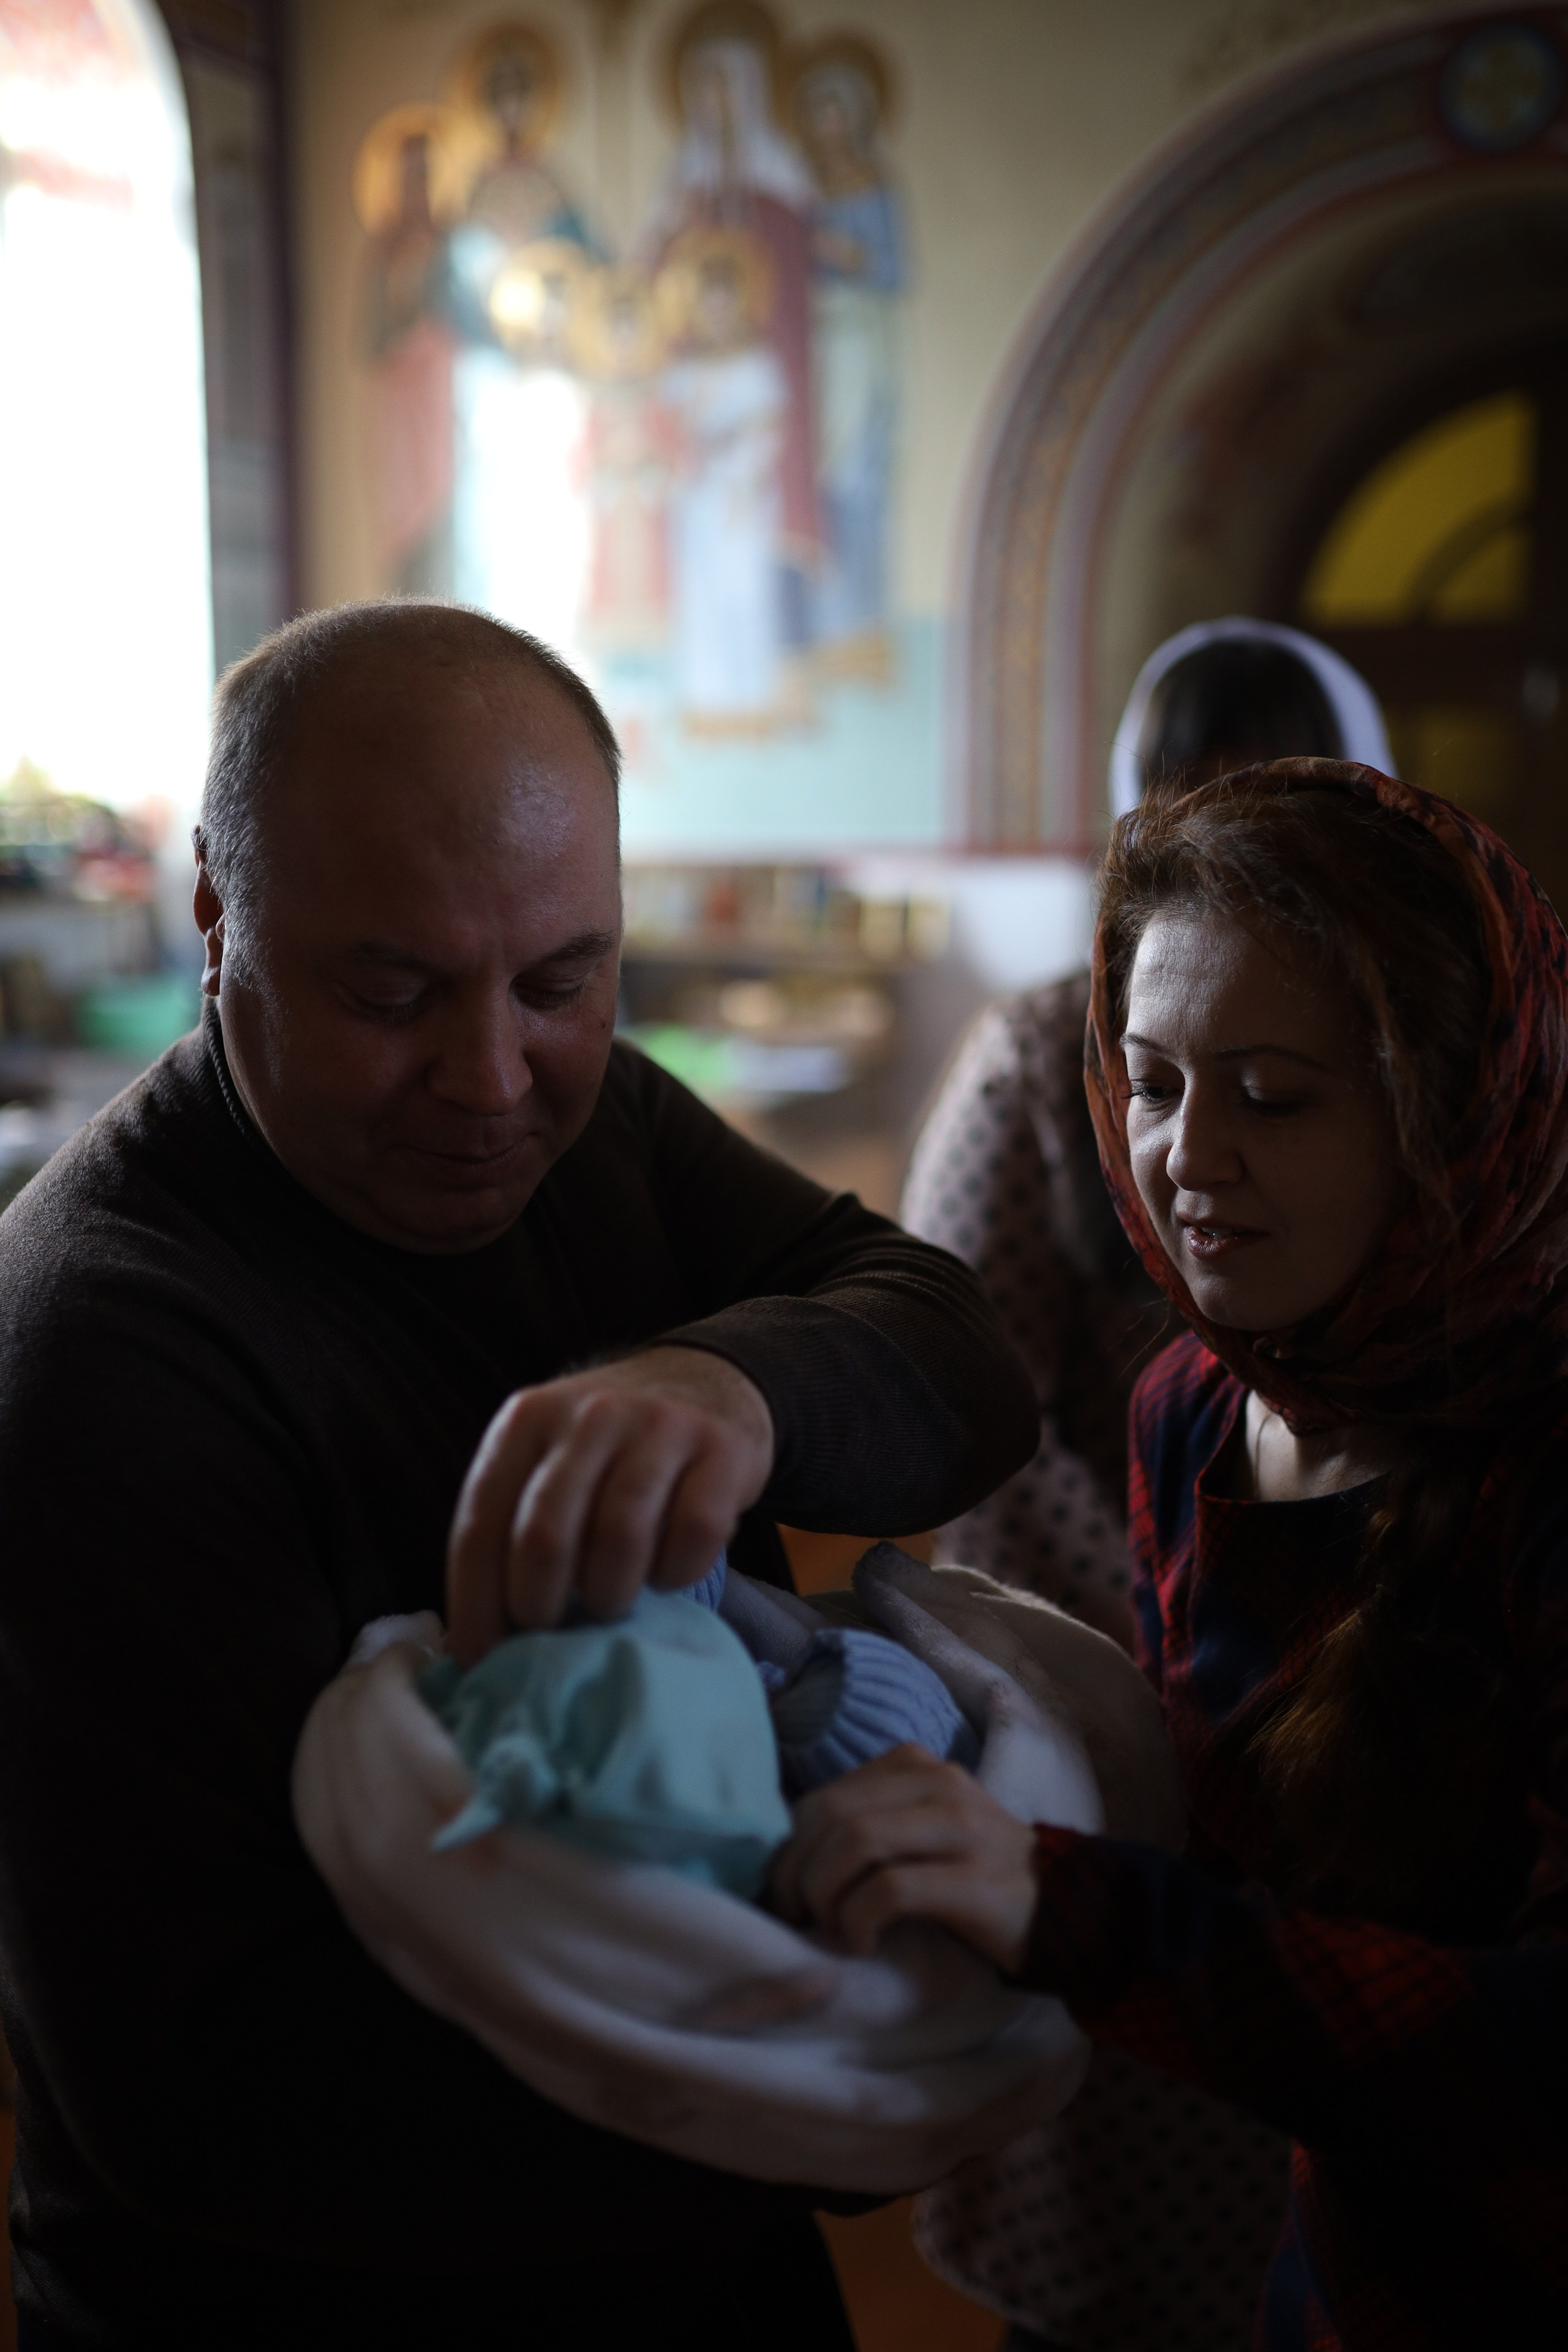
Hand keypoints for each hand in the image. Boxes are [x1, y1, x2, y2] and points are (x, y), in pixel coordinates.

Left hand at [445, 1346, 773, 1661]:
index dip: (474, 1603)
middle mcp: (589, 1415)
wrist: (702, 1382)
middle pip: (545, 1537)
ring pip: (620, 1537)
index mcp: (526, 1420)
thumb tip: (477, 1642)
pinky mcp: (723, 1450)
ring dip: (608, 1596)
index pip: (481, 1524)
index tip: (481, 1656)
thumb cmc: (610, 1449)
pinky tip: (666, 1574)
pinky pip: (695, 1534)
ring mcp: (660, 1427)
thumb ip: (512, 1526)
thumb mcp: (547, 1461)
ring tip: (608, 1605)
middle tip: (550, 1635)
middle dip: (539, 1607)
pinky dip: (677, 1573)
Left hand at [769, 1745, 1039, 1971]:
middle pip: (832, 1815)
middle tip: (796, 1918)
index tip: (781, 1894)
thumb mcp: (916, 1830)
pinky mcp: (976, 1881)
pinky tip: (863, 1944)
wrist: (1061, 1904)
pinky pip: (890, 1890)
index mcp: (915, 1765)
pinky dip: (859, 1920)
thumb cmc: (969, 1874)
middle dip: (796, 1873)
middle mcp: (939, 1782)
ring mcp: (962, 1828)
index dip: (786, 1849)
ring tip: (830, 1929)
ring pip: (856, 1842)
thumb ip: (864, 1824)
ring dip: (824, 1895)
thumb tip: (783, 1861)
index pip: (823, 1796)